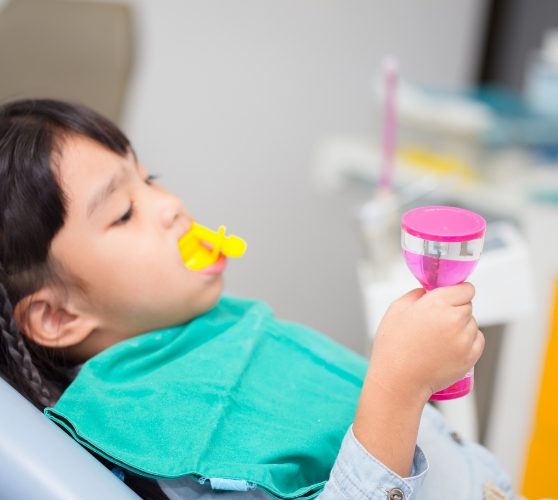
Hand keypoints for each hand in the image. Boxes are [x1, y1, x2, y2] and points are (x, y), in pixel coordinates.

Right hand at [368, 283, 483, 403]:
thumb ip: (415, 294)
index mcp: (436, 303)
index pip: (465, 288)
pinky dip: (468, 341)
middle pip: (468, 305)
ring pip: (472, 323)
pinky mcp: (470, 357)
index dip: (457, 291)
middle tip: (437, 321)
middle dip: (455, 309)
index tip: (450, 296)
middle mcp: (453, 319)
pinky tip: (449, 346)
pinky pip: (478, 340)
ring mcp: (464, 339)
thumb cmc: (393, 347)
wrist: (399, 381)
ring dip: (461, 326)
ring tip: (439, 337)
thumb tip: (427, 291)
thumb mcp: (395, 310)